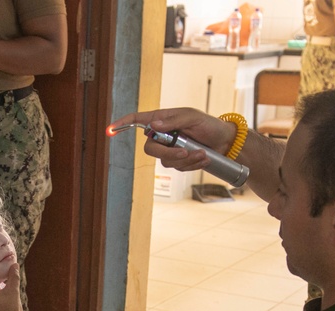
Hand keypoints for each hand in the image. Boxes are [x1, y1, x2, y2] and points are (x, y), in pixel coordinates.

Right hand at [108, 107, 236, 172]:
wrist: (224, 142)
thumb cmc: (209, 125)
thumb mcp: (192, 117)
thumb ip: (173, 120)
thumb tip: (154, 126)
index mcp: (162, 120)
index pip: (137, 121)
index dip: (122, 124)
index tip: (110, 130)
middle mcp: (162, 136)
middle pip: (150, 149)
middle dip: (168, 154)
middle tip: (184, 152)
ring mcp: (169, 149)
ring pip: (165, 162)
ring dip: (185, 160)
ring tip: (202, 154)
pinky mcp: (178, 161)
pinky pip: (177, 169)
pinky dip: (191, 165)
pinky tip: (202, 158)